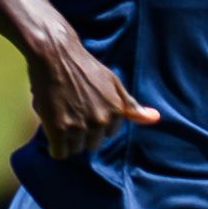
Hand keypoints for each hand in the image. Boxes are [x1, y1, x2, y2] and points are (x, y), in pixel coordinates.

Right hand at [25, 27, 158, 158]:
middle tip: (71, 113)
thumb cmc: (85, 67)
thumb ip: (131, 105)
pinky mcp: (58, 128)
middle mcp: (100, 122)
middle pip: (92, 144)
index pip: (107, 134)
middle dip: (83, 133)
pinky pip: (59, 153)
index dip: (95, 124)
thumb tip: (155, 118)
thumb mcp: (114, 84)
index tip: (86, 110)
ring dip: (67, 139)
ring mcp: (79, 126)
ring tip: (61, 118)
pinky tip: (52, 133)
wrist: (56, 55)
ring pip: (75, 149)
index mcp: (116, 112)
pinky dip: (55, 147)